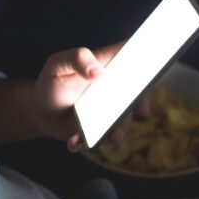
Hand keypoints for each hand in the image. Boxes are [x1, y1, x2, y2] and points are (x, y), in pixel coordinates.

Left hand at [28, 42, 146, 151]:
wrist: (40, 113)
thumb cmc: (51, 82)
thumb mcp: (57, 64)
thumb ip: (76, 58)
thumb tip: (98, 72)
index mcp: (109, 64)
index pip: (135, 55)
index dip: (152, 56)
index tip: (159, 64)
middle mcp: (116, 87)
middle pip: (138, 91)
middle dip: (141, 102)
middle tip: (140, 111)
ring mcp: (112, 110)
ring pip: (123, 120)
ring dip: (116, 130)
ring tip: (104, 137)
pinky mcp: (103, 130)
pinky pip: (102, 138)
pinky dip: (87, 141)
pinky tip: (75, 142)